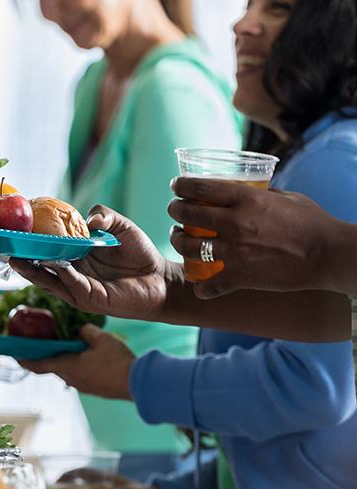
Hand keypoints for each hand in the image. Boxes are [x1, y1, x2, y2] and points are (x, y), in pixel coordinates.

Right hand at [10, 205, 171, 321]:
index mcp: (74, 257)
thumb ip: (104, 214)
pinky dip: (63, 276)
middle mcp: (71, 274)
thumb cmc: (140, 254)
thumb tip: (88, 219)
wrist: (160, 279)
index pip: (46, 249)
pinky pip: (72, 287)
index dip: (30, 241)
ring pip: (48, 280)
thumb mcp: (121, 226)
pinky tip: (57, 265)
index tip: (14, 230)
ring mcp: (78, 289)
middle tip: (4, 247)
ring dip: (32, 271)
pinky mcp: (90, 300)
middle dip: (22, 258)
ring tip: (15, 259)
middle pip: (39, 267)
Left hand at [19, 324, 133, 398]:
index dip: (24, 360)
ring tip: (63, 347)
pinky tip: (83, 356)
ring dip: (60, 361)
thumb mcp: (101, 339)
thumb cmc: (118, 361)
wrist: (138, 383)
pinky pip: (77, 375)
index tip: (14, 354)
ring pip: (65, 371)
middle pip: (50, 367)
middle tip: (38, 345)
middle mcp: (71, 378)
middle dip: (43, 357)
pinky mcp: (92, 388)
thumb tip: (80, 331)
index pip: (38, 365)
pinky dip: (73, 365)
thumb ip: (86, 332)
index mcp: (68, 366)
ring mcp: (82, 386)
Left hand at [169, 177, 340, 297]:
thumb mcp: (286, 198)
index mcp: (247, 199)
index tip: (176, 186)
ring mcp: (235, 252)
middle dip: (175, 210)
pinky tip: (199, 286)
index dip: (181, 185)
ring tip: (177, 238)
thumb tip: (246, 190)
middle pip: (188, 213)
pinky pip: (209, 285)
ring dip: (177, 241)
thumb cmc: (313, 223)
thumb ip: (262, 194)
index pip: (200, 187)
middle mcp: (235, 223)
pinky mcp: (240, 277)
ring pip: (188, 246)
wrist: (330, 255)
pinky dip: (202, 287)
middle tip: (173, 210)